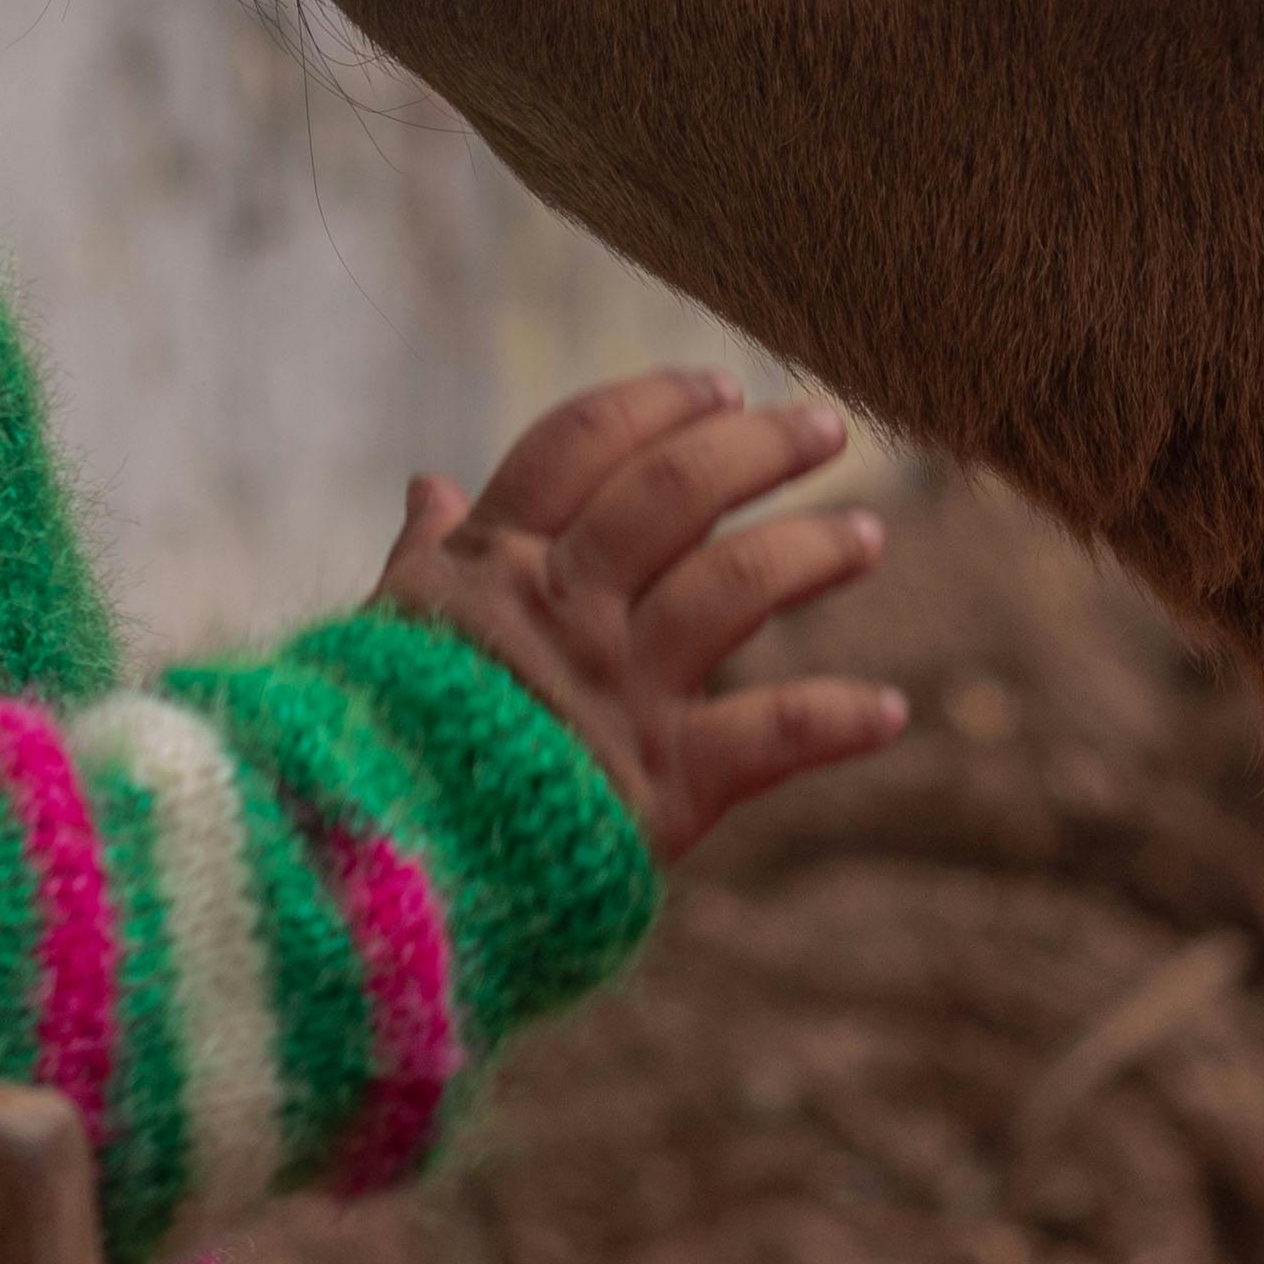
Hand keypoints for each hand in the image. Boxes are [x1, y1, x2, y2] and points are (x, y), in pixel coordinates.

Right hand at [374, 368, 910, 861]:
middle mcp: (566, 609)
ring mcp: (621, 690)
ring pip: (739, 584)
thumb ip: (427, 557)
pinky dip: (839, 718)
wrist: (371, 879)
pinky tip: (892, 712)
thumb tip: (430, 484)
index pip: (583, 445)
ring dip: (815, 551)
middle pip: (675, 491)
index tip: (718, 385)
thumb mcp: (387, 633)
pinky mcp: (664, 781)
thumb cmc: (372, 750)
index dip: (656, 403)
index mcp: (494, 566)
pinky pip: (774, 732)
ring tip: (870, 535)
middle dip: (757, 446)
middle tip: (823, 426)